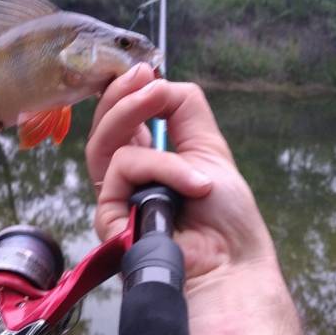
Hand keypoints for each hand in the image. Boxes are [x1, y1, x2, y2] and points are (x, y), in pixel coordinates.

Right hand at [86, 64, 312, 334]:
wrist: (231, 264)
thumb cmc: (226, 218)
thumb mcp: (210, 149)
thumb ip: (184, 111)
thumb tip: (160, 82)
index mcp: (150, 162)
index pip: (122, 123)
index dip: (125, 95)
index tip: (144, 70)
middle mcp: (128, 180)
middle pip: (103, 130)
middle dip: (120, 95)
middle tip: (142, 76)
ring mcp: (117, 199)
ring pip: (104, 145)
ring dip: (132, 113)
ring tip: (155, 93)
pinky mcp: (110, 218)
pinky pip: (123, 171)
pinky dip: (161, 167)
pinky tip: (194, 182)